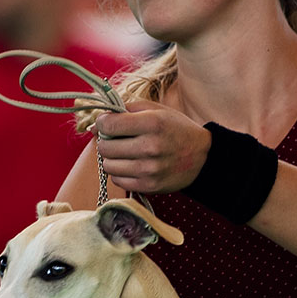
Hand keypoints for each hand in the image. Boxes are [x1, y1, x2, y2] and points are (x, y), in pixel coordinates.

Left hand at [94, 99, 211, 194]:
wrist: (202, 156)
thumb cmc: (175, 129)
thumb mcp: (155, 111)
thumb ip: (125, 110)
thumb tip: (94, 124)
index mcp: (152, 123)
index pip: (108, 125)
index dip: (103, 123)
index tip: (108, 123)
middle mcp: (150, 147)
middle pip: (105, 147)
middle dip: (107, 141)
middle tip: (117, 139)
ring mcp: (149, 169)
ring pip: (108, 166)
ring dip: (112, 159)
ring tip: (125, 153)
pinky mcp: (149, 186)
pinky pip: (118, 181)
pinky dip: (120, 172)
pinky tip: (132, 165)